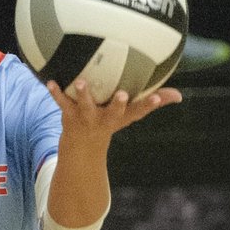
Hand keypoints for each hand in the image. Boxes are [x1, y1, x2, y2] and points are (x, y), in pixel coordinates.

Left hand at [47, 78, 181, 146]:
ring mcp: (87, 118)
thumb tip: (179, 96)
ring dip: (84, 94)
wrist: (83, 147)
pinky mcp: (70, 115)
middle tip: (121, 94)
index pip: (140, 110)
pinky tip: (50, 81)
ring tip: (80, 82)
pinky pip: (62, 102)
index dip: (150, 104)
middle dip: (118, 104)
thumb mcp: (132, 114)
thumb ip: (154, 102)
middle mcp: (106, 118)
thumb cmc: (111, 121)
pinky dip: (56, 92)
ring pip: (86, 106)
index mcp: (123, 117)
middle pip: (114, 112)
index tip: (159, 96)